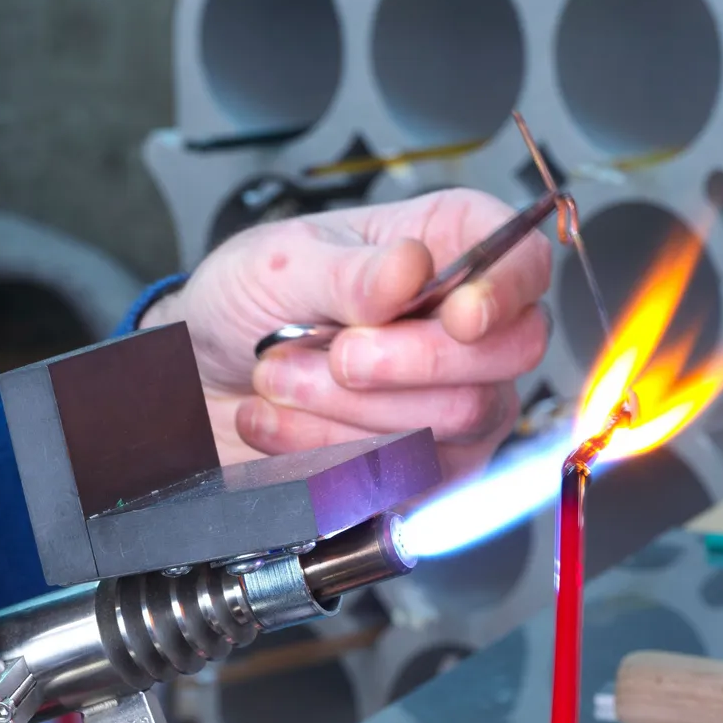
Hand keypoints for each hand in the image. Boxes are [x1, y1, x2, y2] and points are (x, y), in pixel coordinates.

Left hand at [141, 189, 551, 482]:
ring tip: (276, 380)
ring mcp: (456, 406)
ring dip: (348, 407)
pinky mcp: (425, 472)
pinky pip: (409, 476)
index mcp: (447, 246)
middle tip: (337, 353)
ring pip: (452, 421)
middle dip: (412, 362)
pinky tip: (278, 425)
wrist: (196, 383)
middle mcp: (468, 330)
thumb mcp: (279, 263)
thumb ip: (348, 271)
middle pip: (508, 354)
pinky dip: (328, 453)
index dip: (506, 292)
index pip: (525, 264)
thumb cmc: (247, 304)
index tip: (460, 314)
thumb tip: (409, 270)